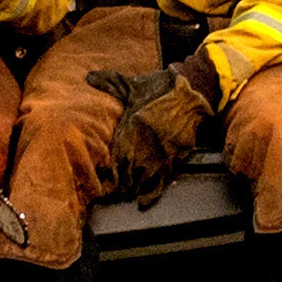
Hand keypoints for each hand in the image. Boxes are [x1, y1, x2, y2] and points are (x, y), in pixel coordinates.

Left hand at [100, 63, 219, 205]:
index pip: (116, 155)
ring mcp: (162, 151)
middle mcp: (145, 141)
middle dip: (118, 184)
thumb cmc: (161, 86)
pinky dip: (152, 193)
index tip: (101, 181)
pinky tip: (143, 203)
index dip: (108, 171)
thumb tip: (88, 77)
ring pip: (143, 179)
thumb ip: (109, 82)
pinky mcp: (177, 156)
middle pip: (128, 171)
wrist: (193, 90)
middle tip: (109, 194)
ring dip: (132, 190)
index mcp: (132, 124)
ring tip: (123, 198)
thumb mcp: (132, 83)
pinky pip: (162, 180)